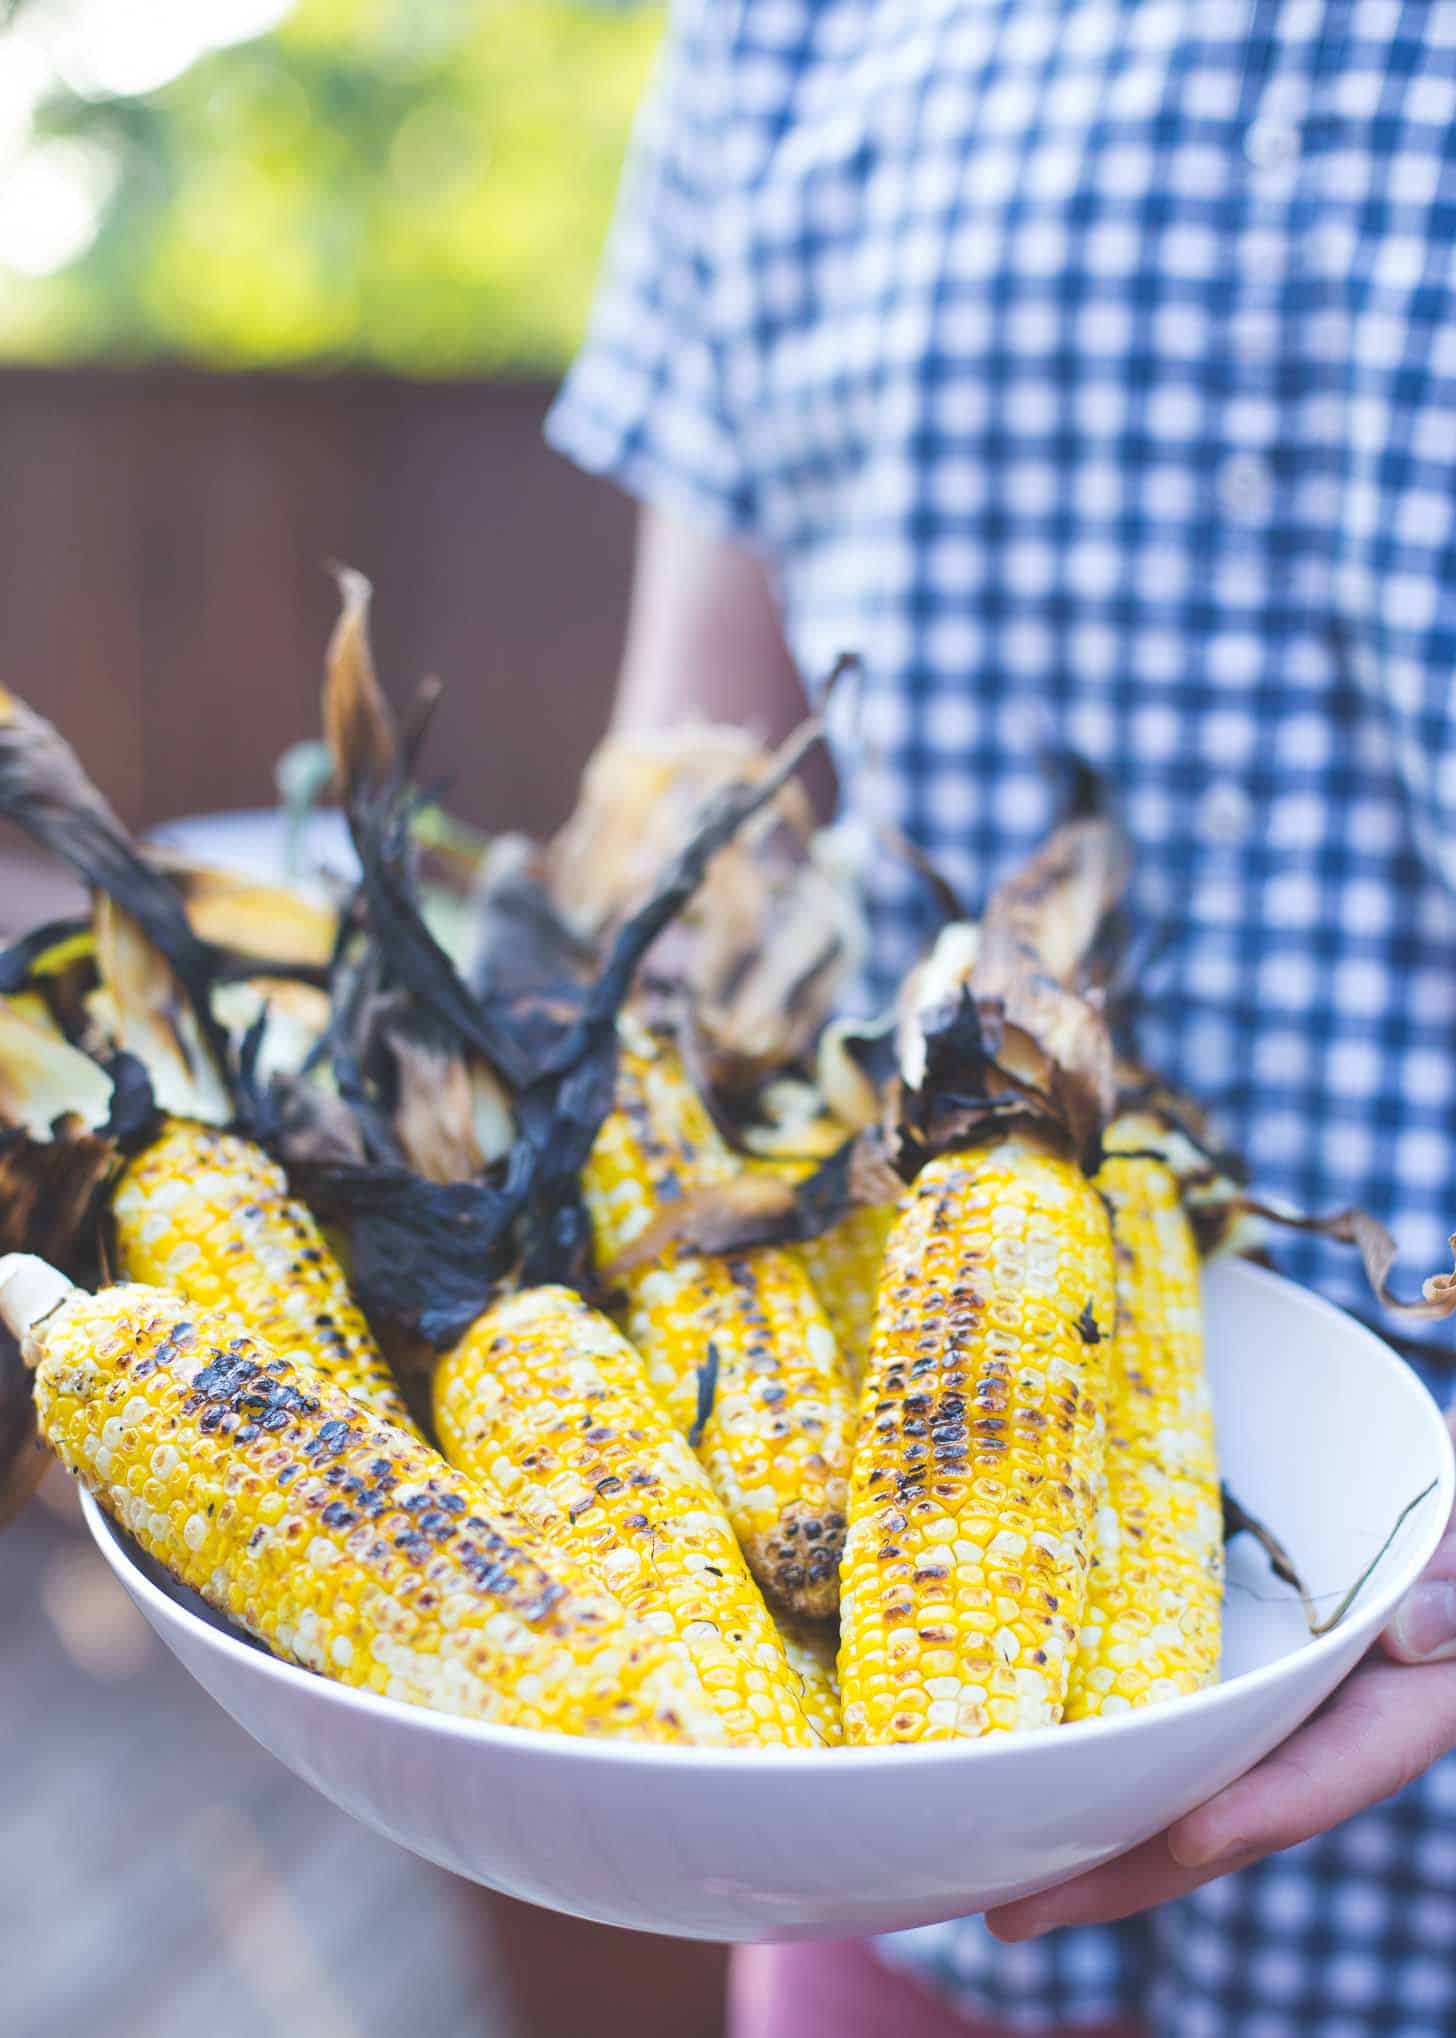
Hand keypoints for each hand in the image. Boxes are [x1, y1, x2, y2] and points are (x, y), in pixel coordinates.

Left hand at [986, 1408, 1455, 1941]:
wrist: (1400, 1464)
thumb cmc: (1441, 1502)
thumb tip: (1414, 1634)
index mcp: (1400, 1703)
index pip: (1341, 1764)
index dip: (1269, 1808)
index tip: (1193, 1838)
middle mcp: (1319, 1715)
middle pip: (1227, 1806)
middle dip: (1127, 1866)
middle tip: (1015, 1914)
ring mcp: (1255, 1690)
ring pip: (1173, 1772)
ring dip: (1086, 1824)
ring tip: (981, 1875)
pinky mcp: (1200, 1649)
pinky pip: (1143, 1707)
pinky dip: (1084, 1746)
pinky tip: (1004, 1768)